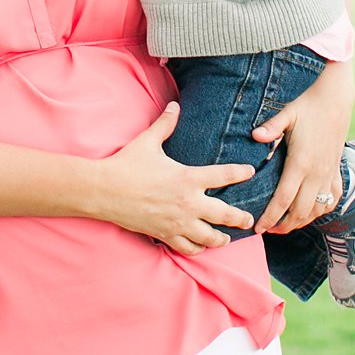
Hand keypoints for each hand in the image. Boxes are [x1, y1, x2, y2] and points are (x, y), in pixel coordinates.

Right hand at [94, 104, 254, 254]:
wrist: (104, 190)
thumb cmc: (126, 164)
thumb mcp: (148, 142)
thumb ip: (165, 124)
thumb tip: (174, 105)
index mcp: (187, 178)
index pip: (224, 175)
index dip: (240, 173)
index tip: (250, 171)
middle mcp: (188, 202)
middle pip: (225, 215)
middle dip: (240, 218)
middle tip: (249, 219)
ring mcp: (177, 222)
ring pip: (209, 237)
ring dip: (221, 238)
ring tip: (226, 238)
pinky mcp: (165, 234)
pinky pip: (188, 248)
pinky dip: (197, 248)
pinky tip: (200, 246)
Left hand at [253, 57, 354, 231]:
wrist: (337, 99)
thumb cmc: (309, 106)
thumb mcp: (287, 114)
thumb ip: (270, 128)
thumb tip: (254, 136)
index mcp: (301, 163)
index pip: (283, 199)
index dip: (271, 217)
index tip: (259, 228)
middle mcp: (317, 173)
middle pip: (300, 211)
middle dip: (284, 225)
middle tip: (269, 230)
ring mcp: (329, 174)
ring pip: (317, 209)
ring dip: (302, 221)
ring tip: (287, 225)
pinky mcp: (337, 171)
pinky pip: (332, 199)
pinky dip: (322, 210)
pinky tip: (312, 212)